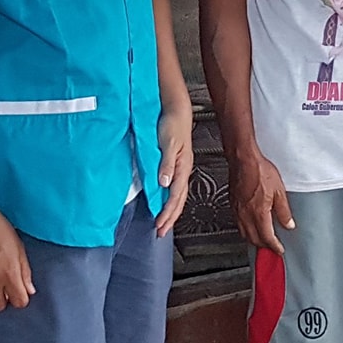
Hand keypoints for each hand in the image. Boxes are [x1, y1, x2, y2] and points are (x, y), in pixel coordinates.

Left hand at [153, 100, 194, 235]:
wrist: (177, 110)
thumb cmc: (173, 124)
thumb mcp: (168, 143)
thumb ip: (166, 164)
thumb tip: (164, 183)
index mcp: (183, 167)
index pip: (175, 196)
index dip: (167, 213)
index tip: (159, 224)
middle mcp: (183, 170)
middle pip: (178, 200)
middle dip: (170, 218)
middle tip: (161, 232)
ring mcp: (181, 169)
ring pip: (177, 196)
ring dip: (170, 211)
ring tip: (163, 223)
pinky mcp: (176, 165)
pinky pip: (175, 188)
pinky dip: (170, 200)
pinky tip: (165, 203)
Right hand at [229, 148, 294, 254]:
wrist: (243, 159)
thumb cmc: (259, 170)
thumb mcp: (279, 191)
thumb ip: (284, 211)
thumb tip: (288, 224)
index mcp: (259, 213)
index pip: (267, 237)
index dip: (274, 246)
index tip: (279, 250)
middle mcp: (246, 215)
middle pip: (254, 239)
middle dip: (264, 246)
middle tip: (272, 248)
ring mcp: (237, 210)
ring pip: (244, 233)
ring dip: (254, 240)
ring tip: (262, 241)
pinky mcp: (233, 205)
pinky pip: (238, 224)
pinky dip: (246, 230)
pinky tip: (250, 227)